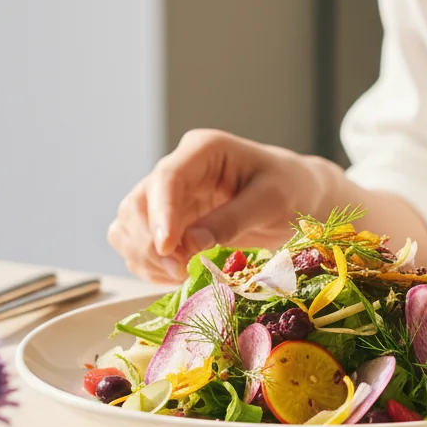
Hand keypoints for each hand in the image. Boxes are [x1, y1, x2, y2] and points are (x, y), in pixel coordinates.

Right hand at [107, 129, 338, 283]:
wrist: (298, 197)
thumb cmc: (291, 190)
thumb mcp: (272, 201)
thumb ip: (232, 219)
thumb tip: (191, 244)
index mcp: (203, 150)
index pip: (167, 178)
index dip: (161, 215)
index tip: (168, 248)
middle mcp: (178, 169)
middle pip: (137, 204)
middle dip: (152, 243)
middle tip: (183, 271)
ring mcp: (168, 197)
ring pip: (128, 225)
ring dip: (146, 257)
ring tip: (183, 275)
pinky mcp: (166, 222)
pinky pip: (136, 245)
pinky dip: (149, 266)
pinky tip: (178, 275)